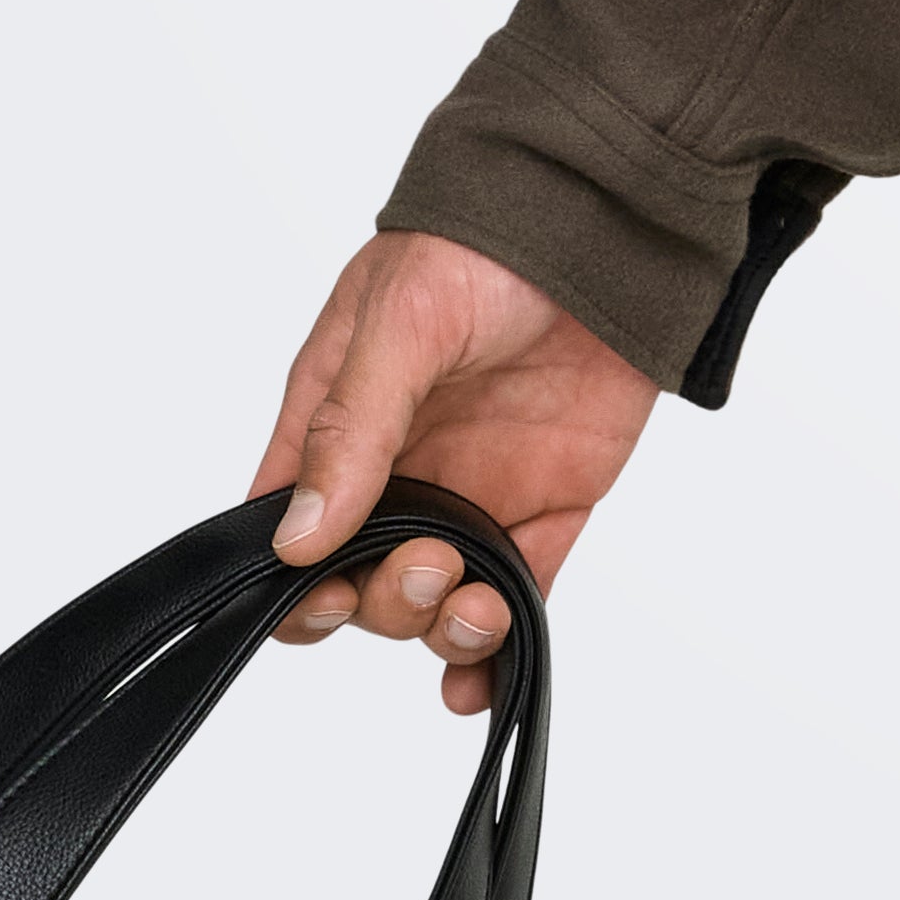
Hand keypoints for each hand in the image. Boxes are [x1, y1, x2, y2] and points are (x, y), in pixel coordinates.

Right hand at [249, 233, 660, 717]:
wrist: (610, 219)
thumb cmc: (486, 245)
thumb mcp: (402, 321)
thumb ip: (353, 428)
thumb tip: (297, 539)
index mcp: (340, 423)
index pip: (288, 528)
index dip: (295, 582)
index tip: (321, 595)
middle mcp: (400, 469)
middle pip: (359, 583)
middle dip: (385, 600)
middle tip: (428, 562)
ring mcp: (473, 492)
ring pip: (433, 602)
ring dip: (440, 627)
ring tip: (471, 605)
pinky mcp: (546, 506)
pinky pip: (514, 595)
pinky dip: (494, 650)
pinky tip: (481, 679)